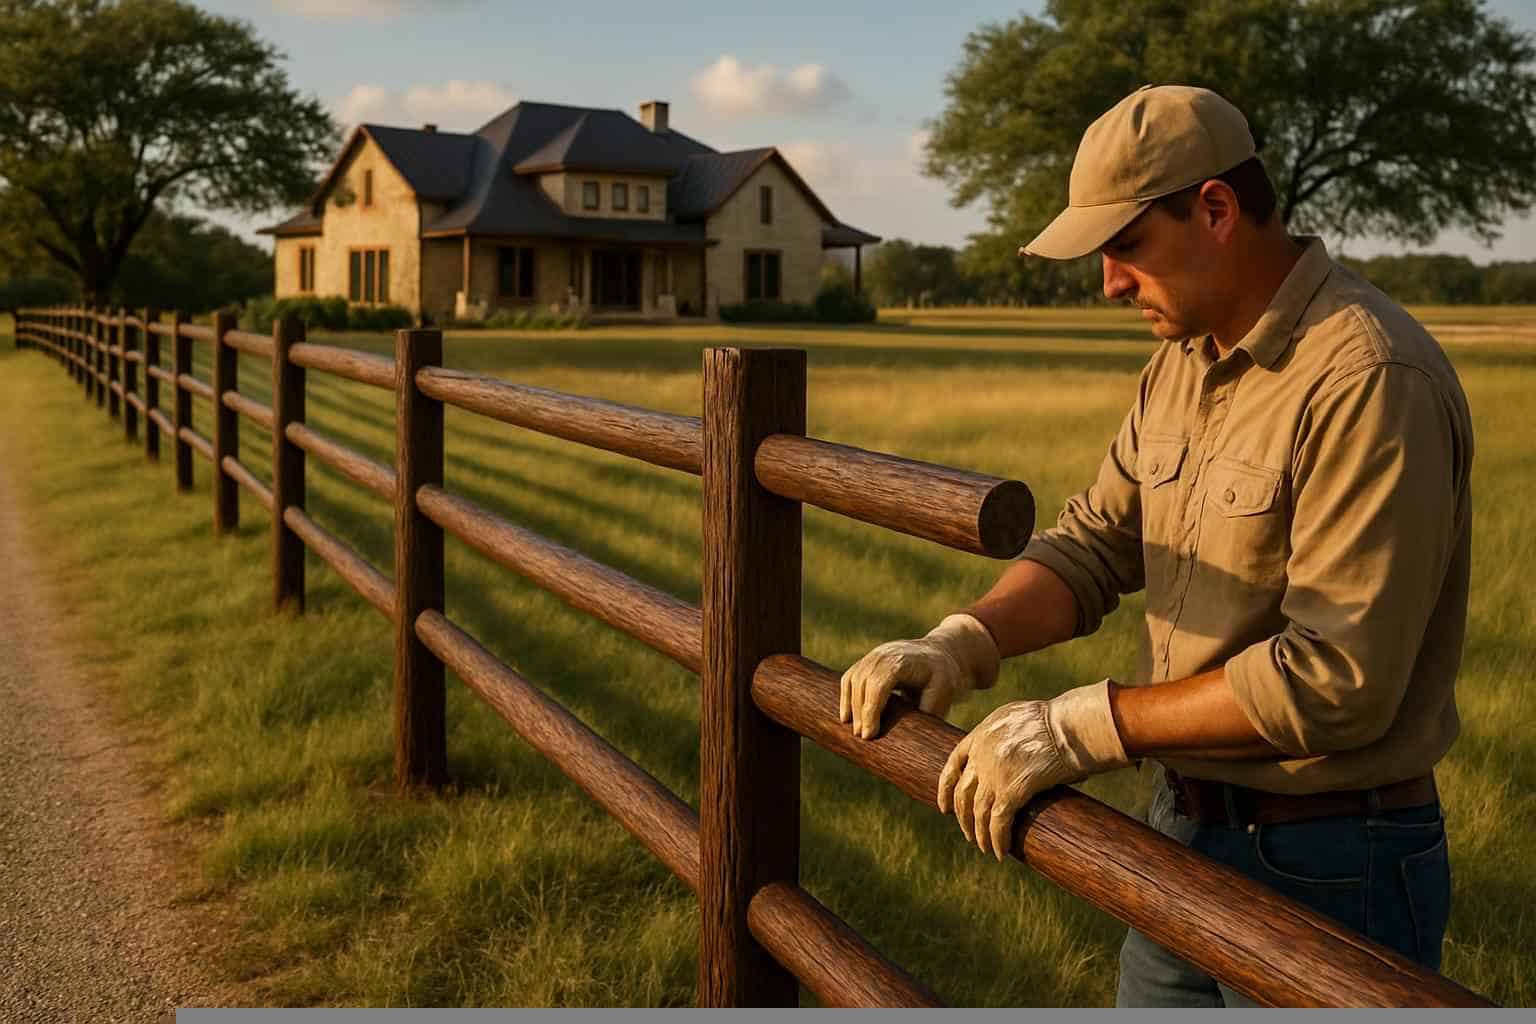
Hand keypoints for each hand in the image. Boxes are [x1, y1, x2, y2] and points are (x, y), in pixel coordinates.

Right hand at [839, 613, 999, 739]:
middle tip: (862, 737)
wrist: (940, 652)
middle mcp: (885, 653)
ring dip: (850, 706)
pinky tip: (847, 716)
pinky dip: (846, 696)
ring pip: (853, 678)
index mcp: (904, 660)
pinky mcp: (868, 659)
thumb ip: (928, 712)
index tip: (869, 735)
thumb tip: (913, 737)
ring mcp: (875, 654)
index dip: (871, 710)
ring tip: (855, 731)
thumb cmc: (943, 676)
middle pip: (863, 682)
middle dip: (860, 712)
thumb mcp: (943, 693)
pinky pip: (851, 676)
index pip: (879, 684)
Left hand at [937, 680, 1128, 859]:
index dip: (946, 789)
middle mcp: (982, 754)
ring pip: (977, 811)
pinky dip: (997, 840)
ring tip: (984, 847)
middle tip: (968, 833)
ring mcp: (994, 773)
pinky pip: (998, 822)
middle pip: (962, 792)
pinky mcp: (1012, 790)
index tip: (944, 807)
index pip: (954, 764)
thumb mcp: (1018, 717)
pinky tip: (1001, 852)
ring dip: (979, 834)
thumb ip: (1005, 735)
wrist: (1071, 726)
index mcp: (981, 734)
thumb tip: (1012, 755)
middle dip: (963, 817)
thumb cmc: (1056, 721)